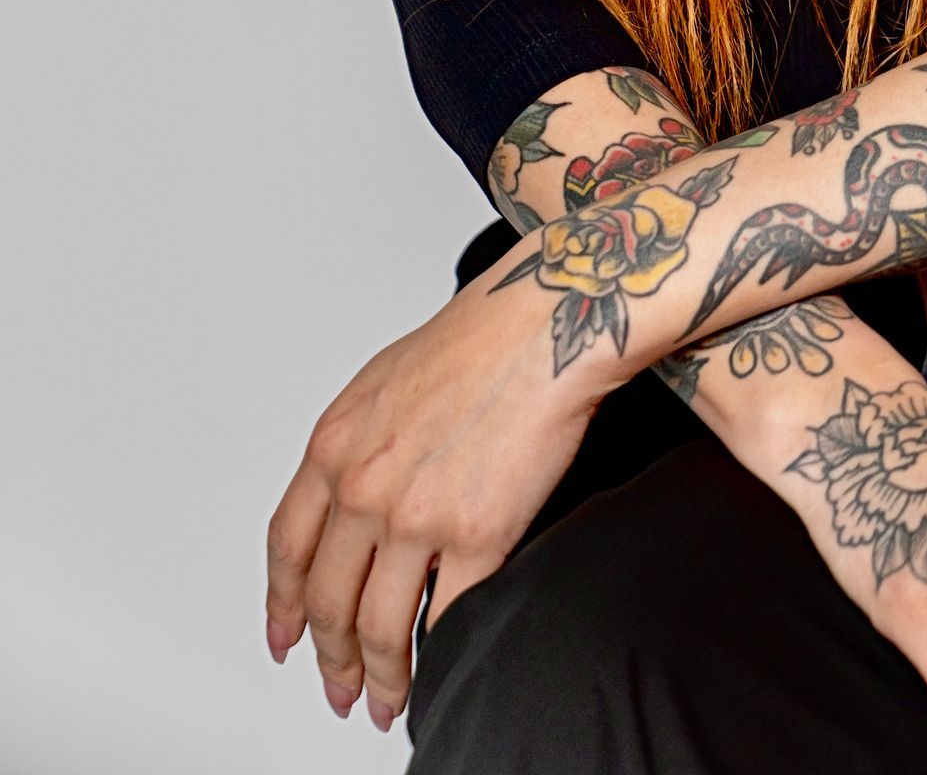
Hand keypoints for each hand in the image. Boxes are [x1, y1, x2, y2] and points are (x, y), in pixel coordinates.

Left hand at [264, 245, 601, 731]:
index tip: (284, 637)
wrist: (543, 325)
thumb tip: (352, 503)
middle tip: (338, 689)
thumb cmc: (480, 339)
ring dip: (378, 677)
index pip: (287, 549)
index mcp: (334, 447)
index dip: (282, 604)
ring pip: (378, 626)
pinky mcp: (475, 537)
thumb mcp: (383, 383)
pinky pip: (444, 619)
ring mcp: (415, 518)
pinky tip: (438, 664)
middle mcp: (362, 487)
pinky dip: (437, 655)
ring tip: (383, 701)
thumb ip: (356, 448)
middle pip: (327, 602)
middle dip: (329, 661)